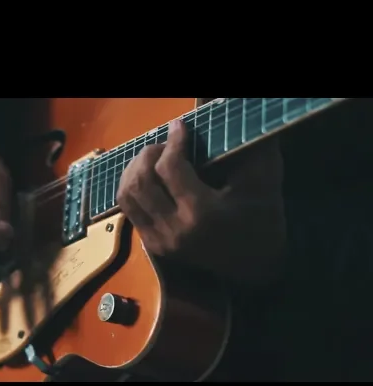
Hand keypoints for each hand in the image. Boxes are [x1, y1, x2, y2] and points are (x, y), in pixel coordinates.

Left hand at [117, 119, 285, 283]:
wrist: (256, 266)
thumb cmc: (263, 220)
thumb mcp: (264, 180)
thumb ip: (250, 146)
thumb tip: (233, 113)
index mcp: (201, 213)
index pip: (169, 168)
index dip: (172, 141)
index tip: (180, 126)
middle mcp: (173, 229)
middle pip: (141, 180)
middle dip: (149, 154)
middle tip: (166, 144)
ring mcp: (160, 240)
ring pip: (127, 196)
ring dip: (135, 170)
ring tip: (154, 159)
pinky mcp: (153, 246)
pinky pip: (129, 210)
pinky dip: (133, 188)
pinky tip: (149, 178)